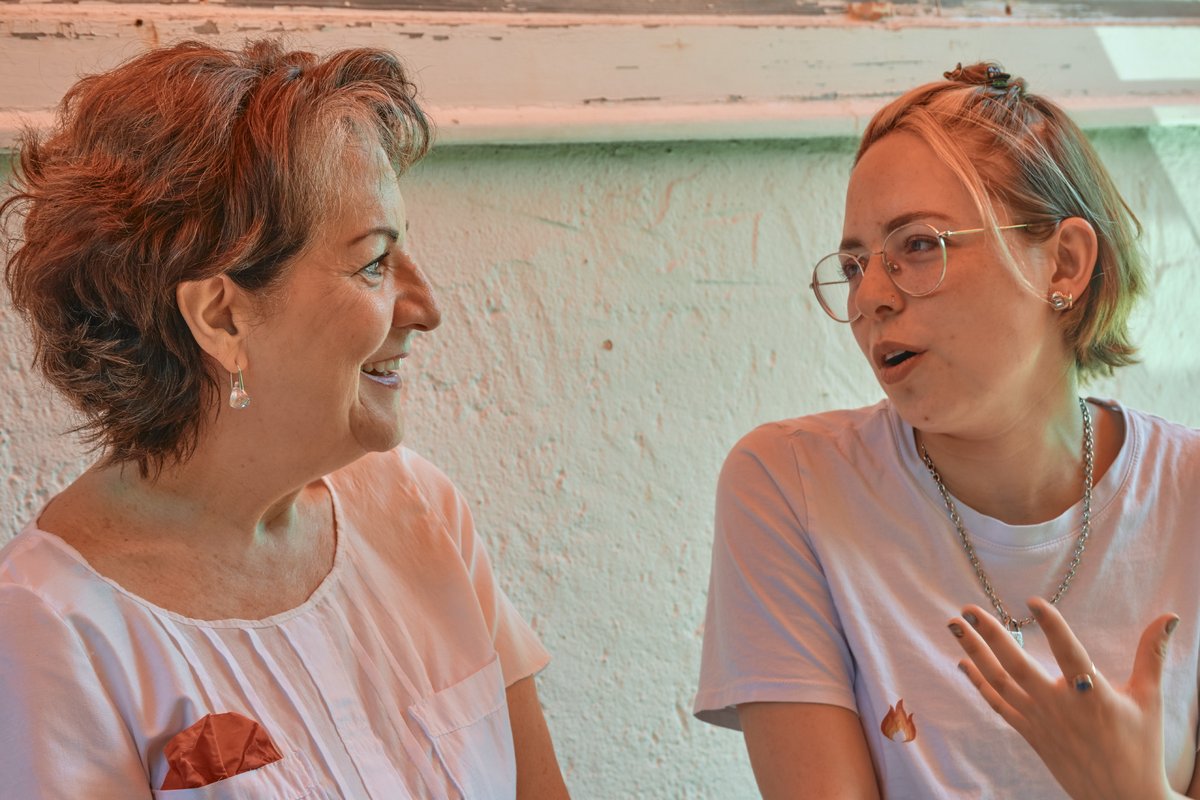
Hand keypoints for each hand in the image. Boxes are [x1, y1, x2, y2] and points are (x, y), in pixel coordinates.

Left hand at [948, 598, 1179, 799]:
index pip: (1070, 654)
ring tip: (955, 625)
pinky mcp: (1029, 734)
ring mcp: (1039, 721)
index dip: (1052, 627)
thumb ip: (1151, 655)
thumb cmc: (1140, 747)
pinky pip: (997, 704)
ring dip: (974, 651)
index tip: (1032, 601)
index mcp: (1092, 696)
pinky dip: (978, 682)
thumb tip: (1169, 617)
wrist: (1123, 799)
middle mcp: (1059, 707)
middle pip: (1017, 665)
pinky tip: (963, 662)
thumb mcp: (1149, 699)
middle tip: (967, 609)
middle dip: (989, 634)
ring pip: (999, 681)